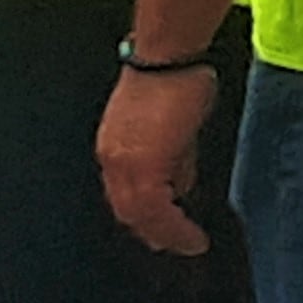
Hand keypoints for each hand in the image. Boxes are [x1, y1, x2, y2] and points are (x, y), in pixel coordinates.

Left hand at [98, 62, 217, 254]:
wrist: (167, 57)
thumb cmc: (172, 77)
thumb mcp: (171, 125)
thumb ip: (174, 158)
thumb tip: (180, 184)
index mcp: (115, 149)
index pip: (124, 194)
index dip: (143, 217)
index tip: (160, 230)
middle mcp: (113, 160)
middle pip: (127, 211)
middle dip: (152, 232)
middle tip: (173, 245)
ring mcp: (125, 164)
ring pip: (138, 215)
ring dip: (164, 232)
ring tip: (185, 242)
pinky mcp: (144, 165)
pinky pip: (156, 209)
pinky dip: (174, 226)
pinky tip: (190, 235)